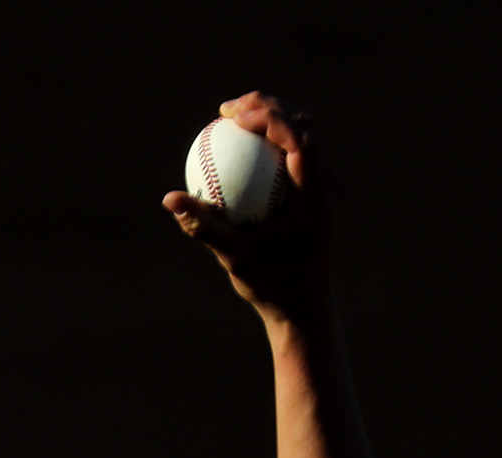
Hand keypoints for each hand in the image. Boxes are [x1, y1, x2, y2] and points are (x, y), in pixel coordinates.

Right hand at [163, 91, 340, 320]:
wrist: (303, 306)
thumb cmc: (268, 284)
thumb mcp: (232, 258)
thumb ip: (202, 226)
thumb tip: (170, 199)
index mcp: (317, 199)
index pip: (299, 140)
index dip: (268, 116)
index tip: (232, 115)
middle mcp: (330, 188)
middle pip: (306, 127)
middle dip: (268, 108)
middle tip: (229, 109)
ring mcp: (331, 190)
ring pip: (307, 137)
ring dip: (274, 121)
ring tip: (237, 120)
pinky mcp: (325, 195)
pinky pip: (302, 157)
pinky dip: (275, 144)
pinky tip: (245, 150)